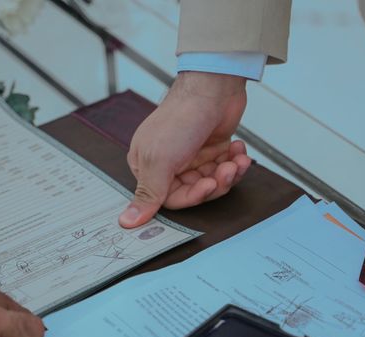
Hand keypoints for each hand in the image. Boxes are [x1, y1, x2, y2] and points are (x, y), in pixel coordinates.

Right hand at [118, 71, 251, 227]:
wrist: (213, 86)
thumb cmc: (182, 117)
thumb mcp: (159, 160)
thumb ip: (148, 194)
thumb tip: (126, 222)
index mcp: (148, 166)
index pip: (168, 199)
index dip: (192, 196)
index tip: (207, 187)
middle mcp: (169, 162)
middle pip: (194, 192)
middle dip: (215, 183)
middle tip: (225, 171)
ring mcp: (192, 155)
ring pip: (212, 182)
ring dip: (228, 174)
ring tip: (235, 160)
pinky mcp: (212, 148)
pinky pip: (224, 168)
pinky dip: (235, 162)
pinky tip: (238, 150)